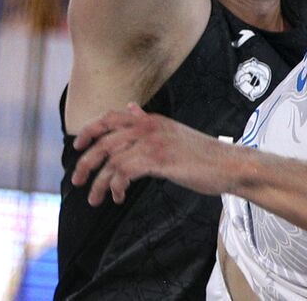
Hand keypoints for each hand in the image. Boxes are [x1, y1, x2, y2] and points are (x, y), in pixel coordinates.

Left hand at [71, 104, 233, 204]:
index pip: (111, 117)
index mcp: (152, 120)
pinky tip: (119, 196)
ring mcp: (155, 143)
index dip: (90, 130)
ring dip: (99, 182)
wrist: (228, 164)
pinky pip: (125, 172)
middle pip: (105, 140)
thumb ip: (148, 121)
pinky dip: (117, 186)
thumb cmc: (203, 153)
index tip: (77, 147)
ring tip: (96, 198)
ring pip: (112, 160)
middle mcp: (150, 127)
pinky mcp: (160, 160)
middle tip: (78, 180)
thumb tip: (130, 108)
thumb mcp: (172, 132)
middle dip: (86, 162)